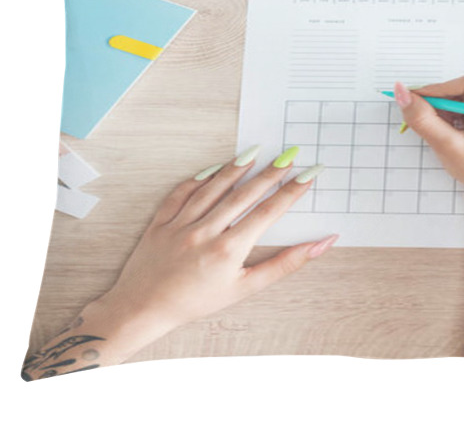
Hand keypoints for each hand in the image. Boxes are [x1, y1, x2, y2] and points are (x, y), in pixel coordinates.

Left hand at [85, 150, 336, 349]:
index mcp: (229, 250)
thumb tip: (320, 245)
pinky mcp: (161, 220)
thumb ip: (284, 265)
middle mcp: (206, 232)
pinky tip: (216, 168)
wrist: (144, 310)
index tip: (310, 174)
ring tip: (256, 152)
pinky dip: (200, 178)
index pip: (268, 212)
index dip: (292, 192)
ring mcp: (181, 223)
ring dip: (237, 168)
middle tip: (290, 154)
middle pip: (245, 194)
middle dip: (271, 173)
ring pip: (214, 187)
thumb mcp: (245, 289)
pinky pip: (183, 191)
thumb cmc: (197, 303)